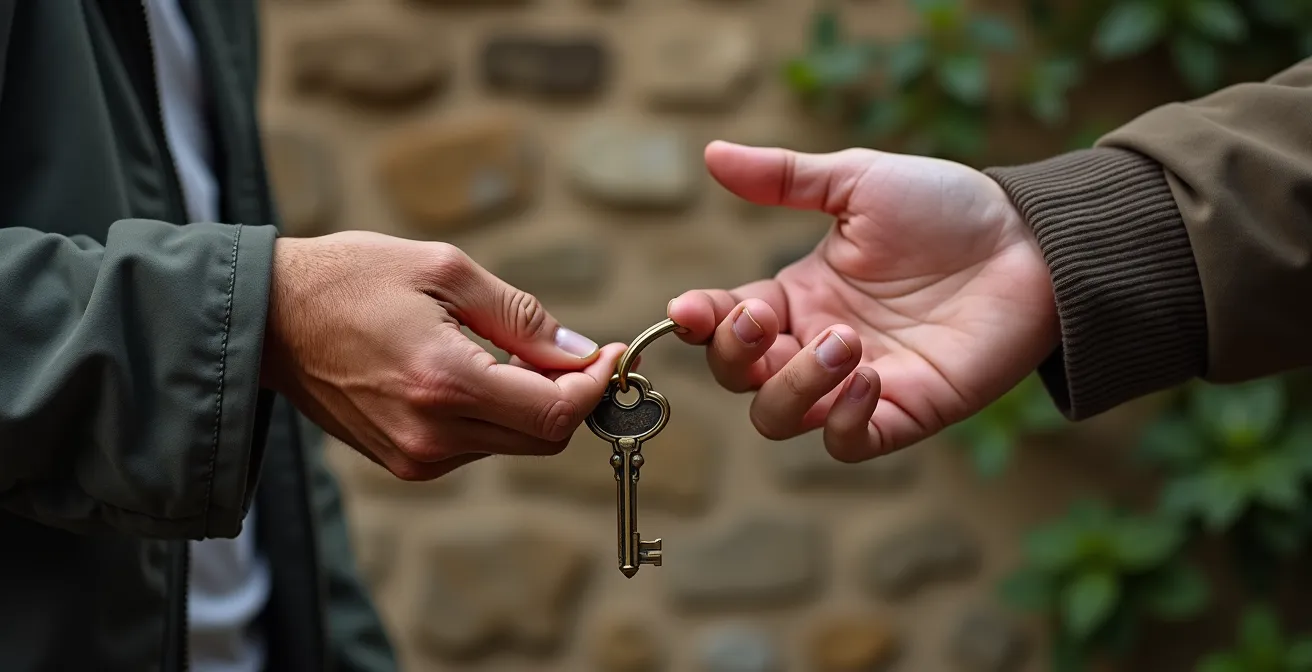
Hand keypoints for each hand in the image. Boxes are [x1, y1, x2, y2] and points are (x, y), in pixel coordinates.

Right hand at [261, 231, 623, 479]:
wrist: (269, 319)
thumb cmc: (350, 278)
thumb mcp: (444, 271)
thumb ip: (520, 317)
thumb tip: (579, 352)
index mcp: (445, 382)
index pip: (555, 412)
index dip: (596, 386)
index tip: (610, 354)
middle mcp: (432, 434)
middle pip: (543, 438)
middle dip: (574, 397)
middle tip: (579, 353)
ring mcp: (415, 457)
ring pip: (513, 443)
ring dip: (532, 404)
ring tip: (510, 351)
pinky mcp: (404, 463)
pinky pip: (477, 446)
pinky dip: (495, 413)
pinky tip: (473, 371)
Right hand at [668, 141, 1059, 461]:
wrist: (1031, 241)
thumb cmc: (947, 208)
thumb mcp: (859, 182)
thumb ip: (784, 177)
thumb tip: (711, 155)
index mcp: (798, 295)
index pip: (724, 324)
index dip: (699, 323)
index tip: (689, 308)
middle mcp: (816, 345)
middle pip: (740, 380)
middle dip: (738, 355)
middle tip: (767, 317)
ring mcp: (857, 384)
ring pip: (781, 418)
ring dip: (792, 385)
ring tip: (843, 340)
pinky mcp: (904, 413)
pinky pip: (846, 443)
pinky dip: (842, 420)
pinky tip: (870, 377)